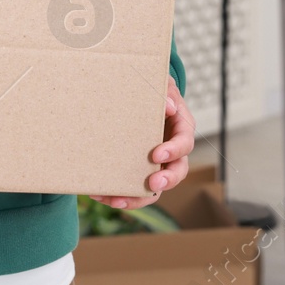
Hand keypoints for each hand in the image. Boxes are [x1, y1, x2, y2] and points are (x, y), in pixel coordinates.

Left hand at [88, 73, 194, 209]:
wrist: (139, 96)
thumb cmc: (153, 91)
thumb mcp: (161, 84)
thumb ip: (165, 92)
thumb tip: (168, 106)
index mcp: (181, 129)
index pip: (185, 143)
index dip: (174, 151)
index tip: (157, 155)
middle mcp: (173, 151)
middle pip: (178, 171)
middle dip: (166, 180)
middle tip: (153, 183)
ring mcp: (158, 165)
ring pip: (156, 189)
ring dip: (139, 197)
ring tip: (118, 200)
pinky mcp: (141, 172)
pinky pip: (135, 190)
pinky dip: (120, 195)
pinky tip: (100, 194)